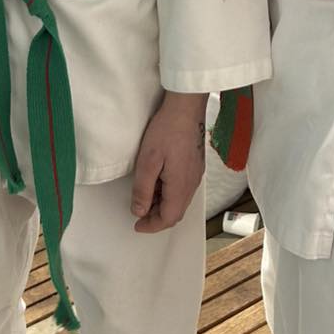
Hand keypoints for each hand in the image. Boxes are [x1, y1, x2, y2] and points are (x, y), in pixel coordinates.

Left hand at [131, 92, 206, 233]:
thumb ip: (143, 189)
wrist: (186, 107)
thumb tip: (139, 211)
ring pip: (180, 201)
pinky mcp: (196, 165)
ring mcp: (196, 174)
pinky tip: (158, 182)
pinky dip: (169, 193)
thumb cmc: (167, 130)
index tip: (138, 225)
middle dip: (157, 217)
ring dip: (163, 205)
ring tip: (146, 196)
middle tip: (139, 213)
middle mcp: (192, 184)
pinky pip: (183, 189)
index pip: (168, 217)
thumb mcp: (148, 161)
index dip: (152, 226)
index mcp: (180, 186)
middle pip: (176, 212)